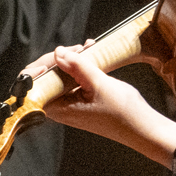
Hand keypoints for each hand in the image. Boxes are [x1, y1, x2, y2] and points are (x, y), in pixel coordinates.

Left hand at [46, 41, 175, 166]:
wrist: (142, 127)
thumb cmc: (122, 113)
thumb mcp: (99, 83)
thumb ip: (77, 66)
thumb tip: (58, 52)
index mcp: (57, 108)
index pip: (33, 84)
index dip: (39, 67)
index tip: (56, 55)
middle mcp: (59, 106)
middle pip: (45, 76)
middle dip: (61, 58)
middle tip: (79, 49)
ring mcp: (69, 103)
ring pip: (61, 75)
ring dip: (73, 59)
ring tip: (89, 49)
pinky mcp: (80, 99)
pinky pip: (73, 79)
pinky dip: (81, 66)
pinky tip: (92, 55)